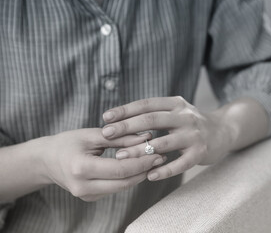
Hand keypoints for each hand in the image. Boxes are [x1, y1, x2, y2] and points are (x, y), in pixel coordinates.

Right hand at [41, 128, 165, 201]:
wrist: (46, 161)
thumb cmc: (67, 143)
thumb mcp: (91, 135)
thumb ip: (119, 137)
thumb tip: (146, 137)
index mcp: (81, 168)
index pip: (120, 169)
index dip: (141, 162)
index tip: (157, 153)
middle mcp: (83, 187)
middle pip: (124, 182)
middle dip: (145, 170)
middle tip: (161, 157)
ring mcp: (86, 196)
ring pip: (122, 187)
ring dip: (139, 175)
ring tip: (154, 160)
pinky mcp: (90, 198)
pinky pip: (115, 188)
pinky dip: (128, 178)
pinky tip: (139, 166)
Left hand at [101, 96, 233, 181]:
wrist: (223, 131)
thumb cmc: (190, 124)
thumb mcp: (176, 111)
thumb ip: (155, 113)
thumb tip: (121, 121)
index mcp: (176, 103)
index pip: (147, 104)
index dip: (126, 110)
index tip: (106, 117)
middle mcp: (185, 116)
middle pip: (152, 120)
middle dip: (127, 126)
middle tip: (106, 133)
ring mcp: (194, 134)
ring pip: (163, 143)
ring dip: (140, 150)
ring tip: (120, 157)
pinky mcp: (201, 152)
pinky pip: (180, 163)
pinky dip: (164, 170)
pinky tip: (149, 176)